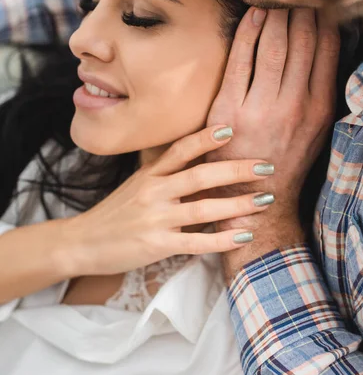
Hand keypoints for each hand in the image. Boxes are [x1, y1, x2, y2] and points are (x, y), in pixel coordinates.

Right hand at [64, 126, 272, 275]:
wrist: (83, 242)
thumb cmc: (116, 213)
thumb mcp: (137, 185)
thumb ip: (166, 175)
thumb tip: (204, 164)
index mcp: (149, 175)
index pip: (181, 149)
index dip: (207, 138)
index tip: (233, 128)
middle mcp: (153, 192)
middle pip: (200, 175)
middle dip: (237, 170)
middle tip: (266, 165)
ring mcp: (155, 219)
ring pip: (203, 210)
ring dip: (238, 204)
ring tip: (265, 200)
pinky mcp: (156, 246)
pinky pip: (196, 243)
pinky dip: (223, 240)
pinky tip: (245, 235)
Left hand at [207, 7, 339, 276]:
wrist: (255, 200)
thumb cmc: (287, 160)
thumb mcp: (315, 129)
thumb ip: (319, 90)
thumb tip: (323, 47)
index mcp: (319, 108)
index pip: (326, 48)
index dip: (321, 18)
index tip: (316, 0)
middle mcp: (295, 105)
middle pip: (301, 41)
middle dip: (298, 10)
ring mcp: (262, 107)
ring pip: (273, 45)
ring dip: (275, 15)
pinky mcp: (230, 110)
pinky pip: (240, 59)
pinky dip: (247, 31)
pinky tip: (252, 14)